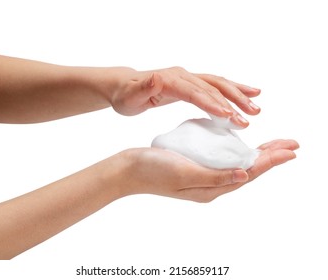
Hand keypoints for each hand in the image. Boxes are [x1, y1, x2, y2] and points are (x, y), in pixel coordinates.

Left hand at [110, 67, 260, 126]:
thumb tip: (156, 77)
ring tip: (256, 108)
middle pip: (212, 86)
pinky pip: (214, 85)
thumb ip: (144, 87)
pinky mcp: (190, 83)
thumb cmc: (126, 95)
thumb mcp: (130, 95)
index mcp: (170, 80)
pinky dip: (232, 89)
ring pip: (218, 84)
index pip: (195, 92)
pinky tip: (247, 94)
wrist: (124, 86)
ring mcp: (188, 78)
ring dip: (238, 95)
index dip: (212, 104)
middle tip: (250, 117)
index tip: (229, 117)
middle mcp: (183, 76)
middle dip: (233, 102)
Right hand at [121, 139, 298, 201]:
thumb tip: (245, 174)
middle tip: (291, 145)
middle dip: (270, 157)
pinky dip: (237, 152)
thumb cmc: (152, 170)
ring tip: (272, 146)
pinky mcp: (194, 167)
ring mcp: (202, 176)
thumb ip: (215, 176)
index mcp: (210, 188)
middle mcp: (210, 185)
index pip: (248, 173)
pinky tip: (240, 146)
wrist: (128, 169)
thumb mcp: (184, 172)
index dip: (271, 160)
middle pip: (248, 170)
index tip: (291, 149)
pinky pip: (223, 161)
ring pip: (237, 165)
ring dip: (256, 154)